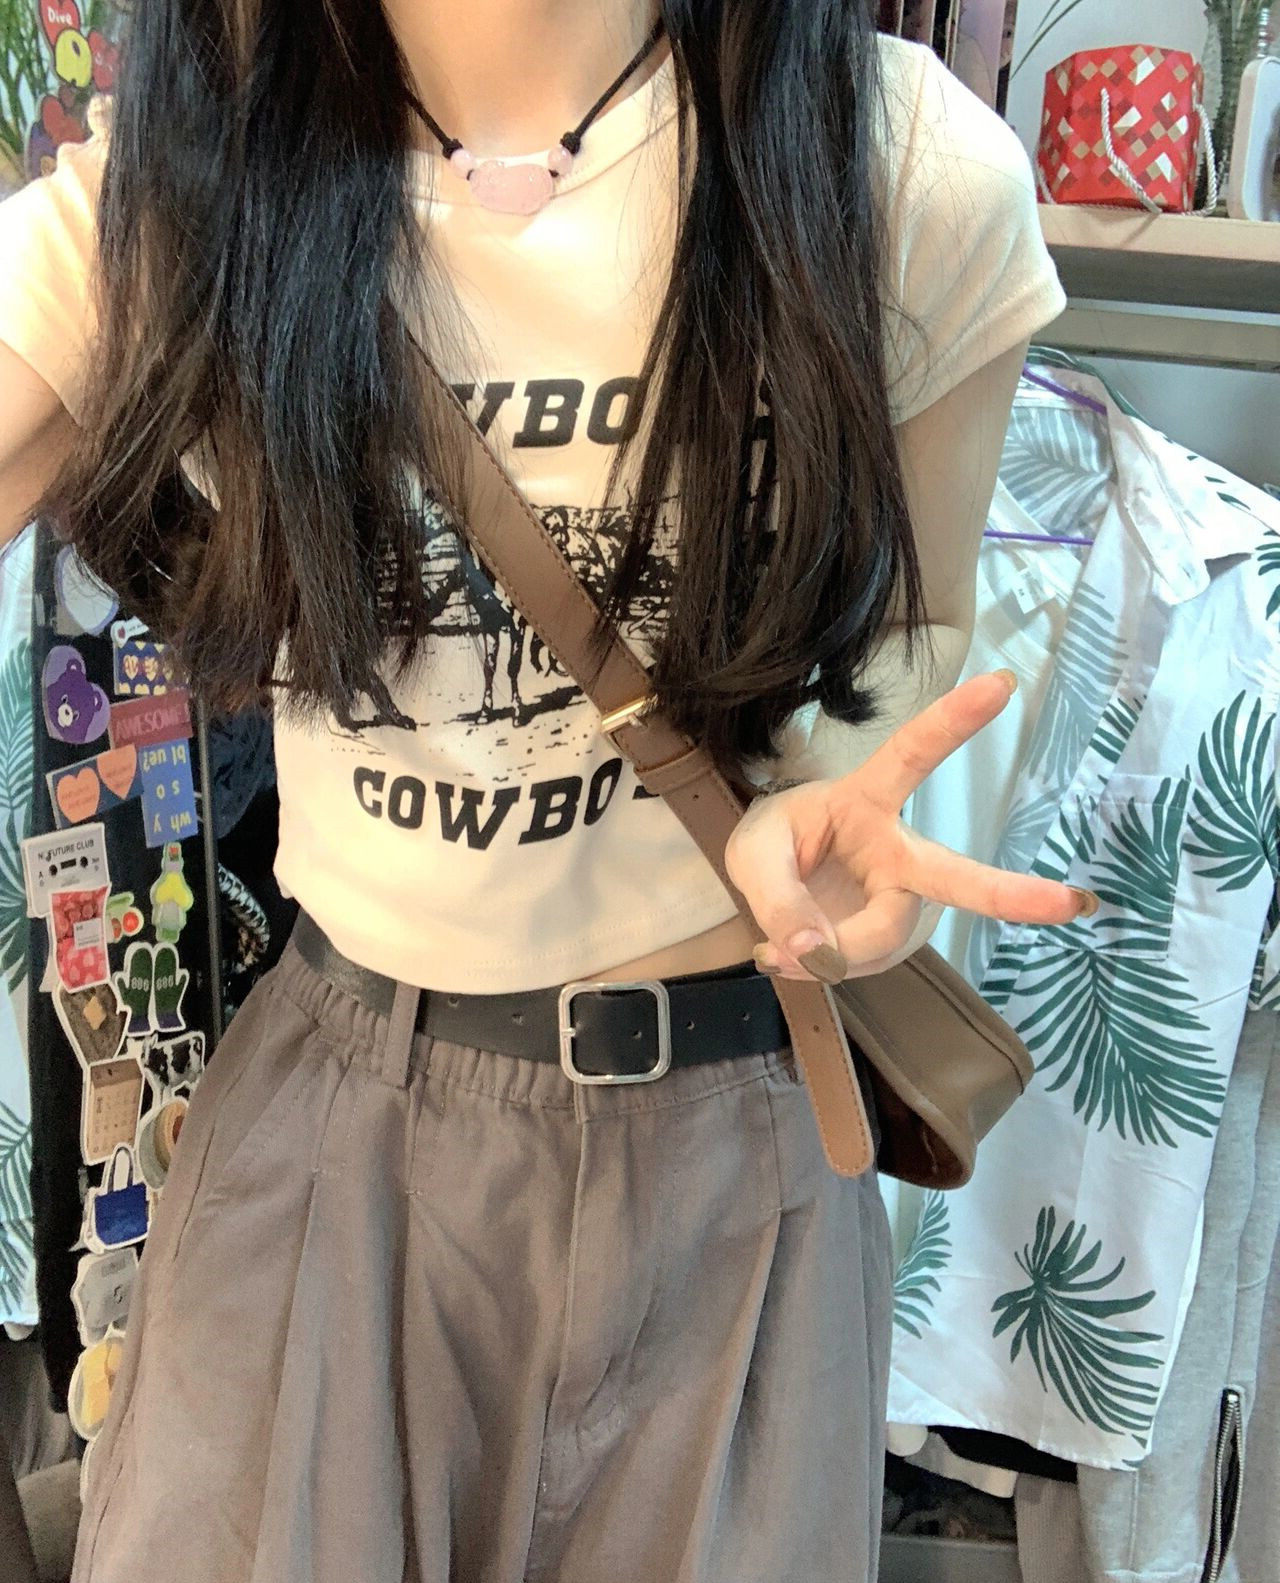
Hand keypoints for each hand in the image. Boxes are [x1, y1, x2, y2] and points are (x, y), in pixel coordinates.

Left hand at [724, 670, 1096, 983]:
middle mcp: (896, 851)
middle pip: (955, 876)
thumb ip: (778, 897)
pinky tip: (801, 956)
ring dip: (830, 950)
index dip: (952, 721)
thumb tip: (817, 952)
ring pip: (882, 938)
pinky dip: (821, 967)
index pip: (911, 756)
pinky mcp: (888, 941)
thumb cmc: (774, 846)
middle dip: (1013, 895)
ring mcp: (898, 901)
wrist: (767, 889)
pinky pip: (861, 966)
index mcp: (865, 801)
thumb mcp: (753, 854)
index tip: (1002, 683)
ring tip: (779, 947)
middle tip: (1073, 903)